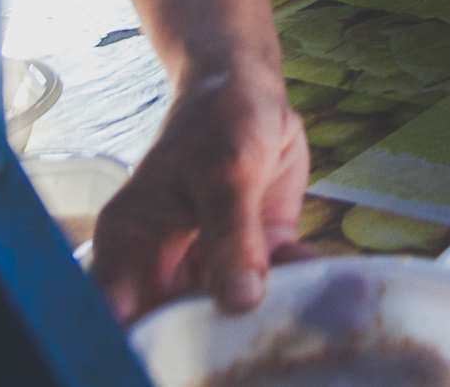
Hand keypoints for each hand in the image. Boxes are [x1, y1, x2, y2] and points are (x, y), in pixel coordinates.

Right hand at [92, 64, 311, 322]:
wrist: (250, 91)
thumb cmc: (218, 119)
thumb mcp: (225, 170)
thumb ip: (229, 234)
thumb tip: (238, 300)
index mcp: (131, 247)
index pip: (124, 319)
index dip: (150, 346)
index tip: (191, 357)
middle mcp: (164, 268)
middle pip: (180, 330)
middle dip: (220, 341)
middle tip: (263, 338)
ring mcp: (211, 267)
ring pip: (233, 313)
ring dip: (271, 315)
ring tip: (305, 308)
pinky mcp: (254, 261)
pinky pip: (275, 288)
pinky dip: (300, 287)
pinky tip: (325, 277)